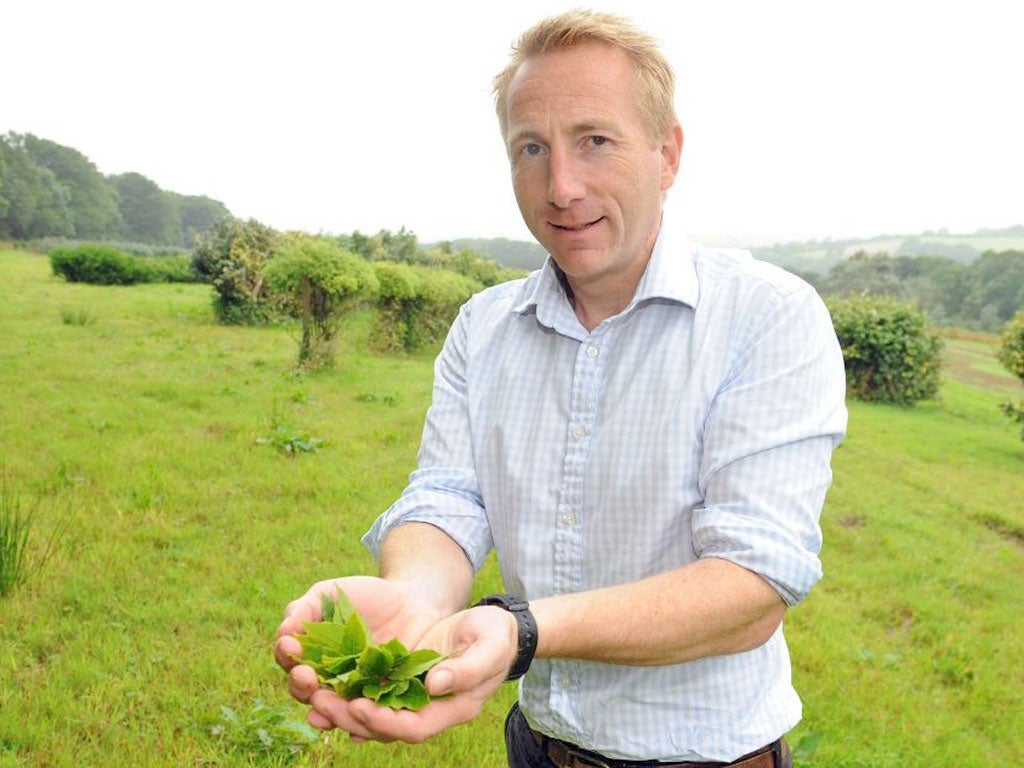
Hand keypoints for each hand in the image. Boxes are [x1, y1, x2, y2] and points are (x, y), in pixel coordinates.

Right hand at [274, 576, 443, 722]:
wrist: (412, 601)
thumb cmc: (366, 597)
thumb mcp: (331, 594)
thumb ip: (305, 608)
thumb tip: (284, 630)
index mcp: (313, 662)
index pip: (292, 667)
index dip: (287, 659)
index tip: (290, 646)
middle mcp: (332, 686)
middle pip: (310, 696)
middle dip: (303, 687)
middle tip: (305, 675)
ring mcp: (359, 697)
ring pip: (340, 715)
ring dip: (331, 710)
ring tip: (326, 699)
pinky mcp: (388, 703)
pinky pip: (376, 721)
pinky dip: (366, 724)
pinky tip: (359, 721)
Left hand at [276, 587, 517, 742]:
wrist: (491, 626)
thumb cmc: (494, 634)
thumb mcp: (490, 645)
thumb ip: (468, 668)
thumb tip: (434, 685)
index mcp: (452, 708)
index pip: (413, 728)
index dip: (384, 722)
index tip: (358, 707)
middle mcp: (428, 710)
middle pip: (383, 727)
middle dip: (349, 717)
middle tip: (319, 701)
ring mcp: (411, 697)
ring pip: (370, 713)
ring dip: (340, 707)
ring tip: (312, 694)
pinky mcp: (399, 680)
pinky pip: (368, 693)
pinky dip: (345, 691)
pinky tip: (322, 683)